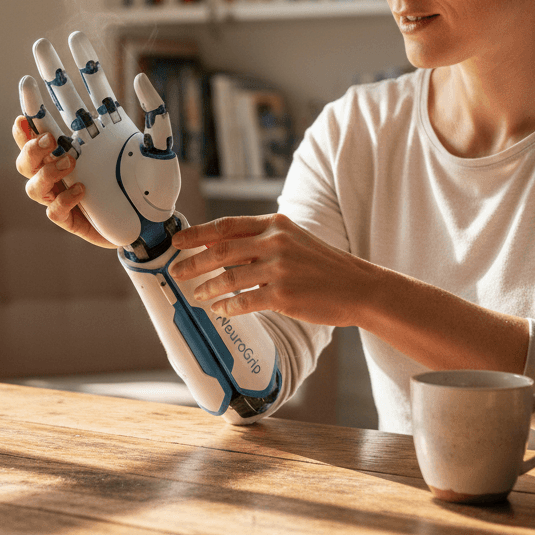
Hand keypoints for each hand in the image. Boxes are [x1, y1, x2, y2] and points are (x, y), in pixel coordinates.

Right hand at [12, 115, 112, 248]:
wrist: (129, 216)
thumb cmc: (115, 178)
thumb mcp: (109, 152)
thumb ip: (102, 135)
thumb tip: (105, 108)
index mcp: (54, 159)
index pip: (30, 143)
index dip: (22, 132)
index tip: (22, 119)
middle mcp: (49, 180)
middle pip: (24, 164)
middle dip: (32, 150)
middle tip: (50, 140)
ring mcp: (55, 201)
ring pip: (33, 188)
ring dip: (48, 173)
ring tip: (70, 163)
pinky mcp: (66, 220)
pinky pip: (54, 212)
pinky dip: (64, 200)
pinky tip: (81, 190)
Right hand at [15, 31, 181, 253]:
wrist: (158, 224)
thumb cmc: (158, 186)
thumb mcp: (163, 148)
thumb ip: (156, 114)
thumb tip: (140, 78)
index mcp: (97, 131)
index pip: (82, 92)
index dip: (76, 65)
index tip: (72, 37)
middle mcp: (75, 152)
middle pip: (42, 121)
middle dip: (33, 97)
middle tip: (30, 79)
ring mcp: (66, 182)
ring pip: (28, 165)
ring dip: (38, 154)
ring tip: (62, 153)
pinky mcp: (69, 213)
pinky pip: (53, 206)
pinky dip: (65, 196)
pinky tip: (84, 189)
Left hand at [168, 212, 360, 326]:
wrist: (358, 287)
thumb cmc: (322, 265)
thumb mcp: (292, 239)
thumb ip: (259, 239)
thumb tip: (217, 245)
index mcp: (275, 224)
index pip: (226, 225)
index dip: (197, 234)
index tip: (178, 242)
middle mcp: (275, 242)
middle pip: (221, 250)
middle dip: (193, 263)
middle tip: (177, 272)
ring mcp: (279, 269)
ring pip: (229, 277)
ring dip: (208, 288)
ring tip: (197, 295)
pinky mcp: (283, 295)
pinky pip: (244, 302)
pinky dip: (227, 307)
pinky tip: (220, 310)